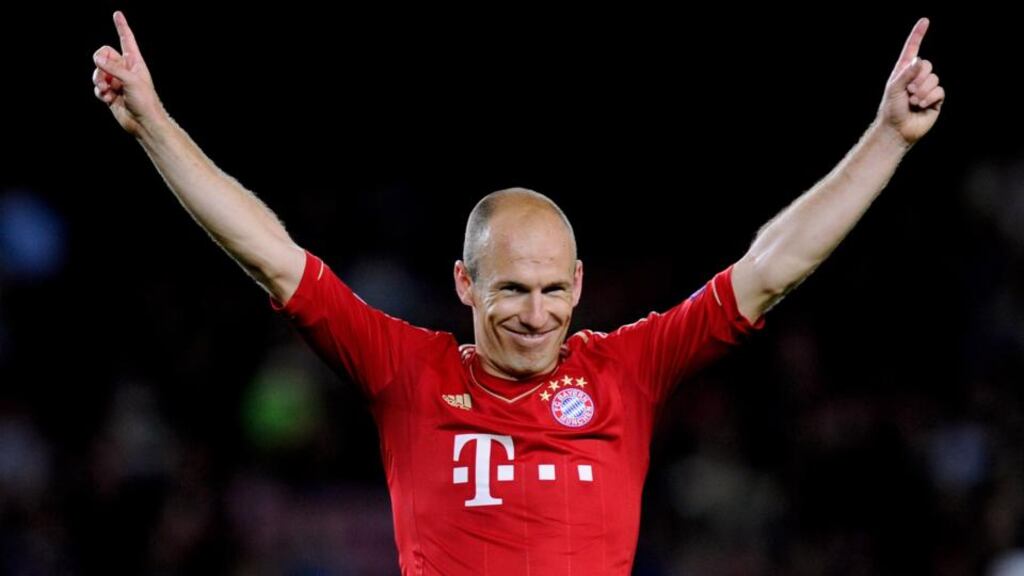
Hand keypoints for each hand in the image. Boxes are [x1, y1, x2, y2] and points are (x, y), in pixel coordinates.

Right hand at [92, 11, 162, 136]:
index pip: (126, 39)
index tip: (117, 14)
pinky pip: (97, 86)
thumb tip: (96, 59)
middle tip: (104, 73)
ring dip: (99, 81)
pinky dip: (100, 92)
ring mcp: (117, 80)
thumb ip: (113, 68)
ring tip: (108, 91)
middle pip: (103, 54)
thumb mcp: (131, 81)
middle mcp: (125, 69)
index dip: (121, 26)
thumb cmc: (145, 101)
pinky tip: (108, 99)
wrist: (144, 122)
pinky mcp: (110, 93)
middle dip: (100, 63)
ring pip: (97, 71)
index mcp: (134, 62)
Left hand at [879, 18, 944, 144]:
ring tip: (912, 102)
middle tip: (908, 93)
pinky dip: (929, 98)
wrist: (898, 129)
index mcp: (903, 71)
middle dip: (917, 79)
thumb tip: (919, 60)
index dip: (918, 35)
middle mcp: (916, 77)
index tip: (925, 21)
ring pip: (934, 78)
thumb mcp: (894, 88)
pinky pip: (939, 90)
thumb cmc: (891, 109)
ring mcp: (927, 87)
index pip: (912, 49)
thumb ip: (905, 73)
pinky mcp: (936, 98)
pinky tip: (921, 106)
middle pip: (927, 65)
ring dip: (922, 91)